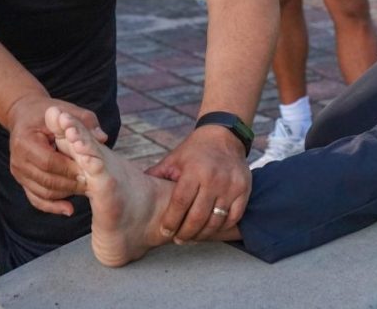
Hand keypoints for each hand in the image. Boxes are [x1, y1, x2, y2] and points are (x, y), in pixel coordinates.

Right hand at [6, 94, 107, 215]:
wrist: (25, 116)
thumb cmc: (49, 113)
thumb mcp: (66, 110)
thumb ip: (84, 122)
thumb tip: (102, 138)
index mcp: (26, 140)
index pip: (49, 161)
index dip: (70, 168)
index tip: (89, 170)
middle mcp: (18, 159)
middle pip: (46, 180)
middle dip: (71, 184)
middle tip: (92, 183)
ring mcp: (18, 172)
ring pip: (42, 192)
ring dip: (65, 195)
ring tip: (86, 190)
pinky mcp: (22, 181)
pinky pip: (36, 198)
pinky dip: (52, 206)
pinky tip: (69, 209)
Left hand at [145, 126, 250, 242]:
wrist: (224, 136)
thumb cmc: (194, 151)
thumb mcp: (173, 160)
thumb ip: (156, 176)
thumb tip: (132, 194)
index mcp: (194, 170)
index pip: (180, 204)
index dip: (171, 221)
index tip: (165, 232)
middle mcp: (214, 178)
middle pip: (198, 216)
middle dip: (186, 233)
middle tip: (179, 239)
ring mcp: (231, 185)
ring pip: (216, 220)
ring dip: (203, 234)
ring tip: (193, 237)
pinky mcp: (244, 189)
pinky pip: (233, 217)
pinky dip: (222, 228)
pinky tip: (211, 230)